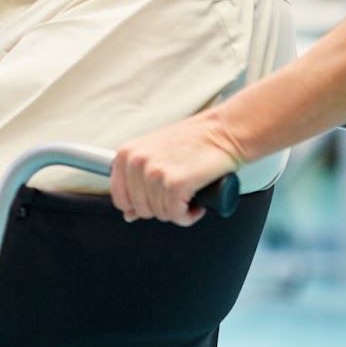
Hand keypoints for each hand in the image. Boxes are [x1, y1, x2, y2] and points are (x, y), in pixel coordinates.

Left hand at [112, 113, 242, 226]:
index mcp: (126, 154)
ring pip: (160, 214)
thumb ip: (138, 181)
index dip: (140, 205)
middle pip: (141, 210)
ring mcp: (154, 174)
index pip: (120, 198)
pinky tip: (197, 201)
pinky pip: (177, 216)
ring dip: (178, 210)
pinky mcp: (175, 184)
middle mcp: (136, 163)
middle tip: (179, 192)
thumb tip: (129, 214)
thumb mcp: (156, 154)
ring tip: (189, 192)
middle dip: (162, 207)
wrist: (225, 130)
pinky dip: (189, 215)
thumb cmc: (195, 140)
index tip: (157, 198)